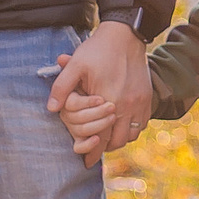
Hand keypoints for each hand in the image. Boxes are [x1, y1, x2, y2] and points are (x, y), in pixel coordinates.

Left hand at [47, 22, 151, 161]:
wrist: (126, 35)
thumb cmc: (97, 50)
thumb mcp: (75, 65)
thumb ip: (62, 88)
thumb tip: (51, 109)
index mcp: (107, 101)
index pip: (100, 137)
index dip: (92, 152)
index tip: (86, 163)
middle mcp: (126, 106)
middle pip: (116, 141)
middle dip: (104, 148)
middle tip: (94, 148)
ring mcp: (139, 103)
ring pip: (130, 135)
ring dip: (118, 139)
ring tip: (107, 137)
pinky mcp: (147, 97)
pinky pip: (142, 124)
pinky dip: (132, 129)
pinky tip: (121, 125)